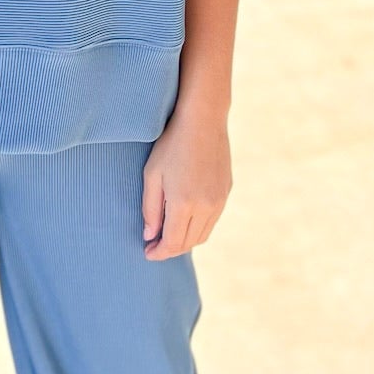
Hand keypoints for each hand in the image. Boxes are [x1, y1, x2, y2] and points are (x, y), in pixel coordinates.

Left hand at [141, 99, 232, 258]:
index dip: (159, 253)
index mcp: (184, 204)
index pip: (173, 243)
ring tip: (168, 235)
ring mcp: (219, 201)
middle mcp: (206, 207)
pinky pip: (212, 221)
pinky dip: (198, 228)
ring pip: (202, 235)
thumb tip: (150, 236)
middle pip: (188, 243)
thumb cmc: (171, 144)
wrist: (203, 120)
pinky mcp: (226, 193)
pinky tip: (185, 220)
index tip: (147, 253)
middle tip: (154, 246)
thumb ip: (150, 209)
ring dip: (185, 241)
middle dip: (170, 249)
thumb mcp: (152, 175)